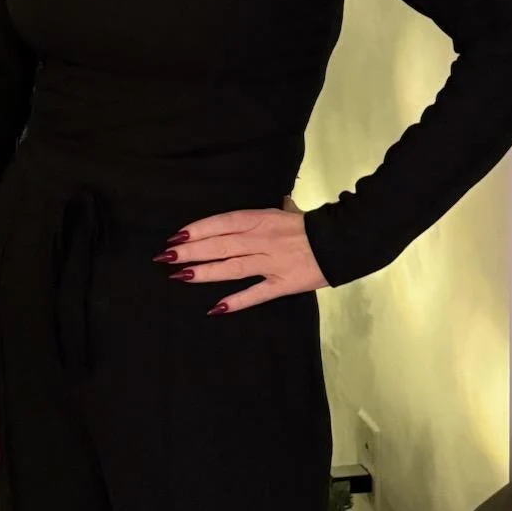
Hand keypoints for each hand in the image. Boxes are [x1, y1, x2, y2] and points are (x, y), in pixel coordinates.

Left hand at [154, 194, 326, 313]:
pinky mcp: (284, 284)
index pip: (223, 222)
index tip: (176, 236)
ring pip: (233, 267)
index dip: (198, 229)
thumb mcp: (288, 211)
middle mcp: (262, 239)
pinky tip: (216, 308)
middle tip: (165, 257)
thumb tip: (274, 202)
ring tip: (181, 276)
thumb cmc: (314, 225)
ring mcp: (272, 262)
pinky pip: (257, 293)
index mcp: (261, 219)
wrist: (345, 242)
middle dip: (192, 251)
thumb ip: (272, 210)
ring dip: (206, 272)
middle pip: (221, 244)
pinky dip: (238, 301)